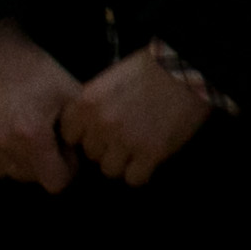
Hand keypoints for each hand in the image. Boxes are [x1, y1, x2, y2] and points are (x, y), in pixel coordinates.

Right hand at [0, 20, 79, 194]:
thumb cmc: (35, 71)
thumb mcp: (71, 94)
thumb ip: (86, 130)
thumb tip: (89, 154)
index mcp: (31, 135)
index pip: (56, 182)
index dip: (67, 168)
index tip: (67, 149)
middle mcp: (3, 143)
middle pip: (35, 179)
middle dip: (47, 163)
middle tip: (50, 137)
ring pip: (14, 174)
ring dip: (26, 162)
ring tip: (30, 135)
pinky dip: (7, 157)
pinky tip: (12, 135)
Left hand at [57, 47, 209, 188]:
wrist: (181, 73)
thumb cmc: (147, 70)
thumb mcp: (107, 81)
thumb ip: (93, 104)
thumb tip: (87, 125)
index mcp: (86, 104)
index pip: (69, 135)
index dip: (84, 136)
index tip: (96, 135)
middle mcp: (100, 124)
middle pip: (91, 153)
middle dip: (105, 148)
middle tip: (120, 141)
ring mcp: (125, 141)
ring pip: (109, 169)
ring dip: (122, 163)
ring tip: (134, 152)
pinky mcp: (151, 153)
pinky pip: (134, 179)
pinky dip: (141, 174)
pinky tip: (148, 163)